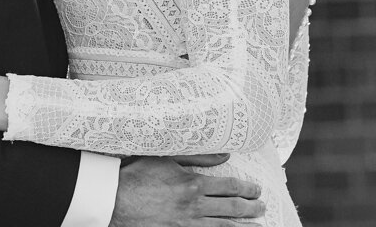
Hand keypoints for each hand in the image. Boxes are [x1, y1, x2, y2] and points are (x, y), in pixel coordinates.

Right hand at [109, 156, 264, 226]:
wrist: (113, 199)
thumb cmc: (136, 174)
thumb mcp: (166, 157)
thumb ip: (197, 156)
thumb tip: (226, 155)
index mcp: (193, 184)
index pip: (230, 187)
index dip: (248, 189)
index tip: (257, 190)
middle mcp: (194, 206)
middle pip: (232, 209)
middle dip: (251, 209)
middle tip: (262, 208)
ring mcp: (187, 224)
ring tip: (258, 226)